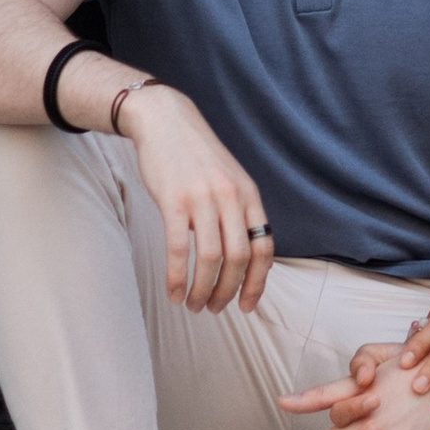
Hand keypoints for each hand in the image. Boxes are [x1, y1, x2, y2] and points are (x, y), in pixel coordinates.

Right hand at [118, 87, 275, 311]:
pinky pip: (178, 249)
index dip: (258, 283)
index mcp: (249, 195)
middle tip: (214, 309)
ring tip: (193, 304)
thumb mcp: (229, 179)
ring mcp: (203, 198)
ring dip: (202, 290)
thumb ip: (238, 211)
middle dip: (228, 292)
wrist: (165, 120)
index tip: (246, 305)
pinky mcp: (174, 200)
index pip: (264, 248)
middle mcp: (231, 198)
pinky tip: (173, 292)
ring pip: (210, 259)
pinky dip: (177, 277)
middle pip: (238, 259)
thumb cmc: (196, 156)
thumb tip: (244, 256)